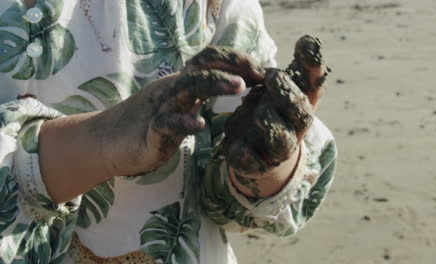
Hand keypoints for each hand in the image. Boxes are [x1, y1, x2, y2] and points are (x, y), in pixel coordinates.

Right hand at [88, 46, 264, 176]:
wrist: (107, 141)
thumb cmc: (148, 124)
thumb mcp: (179, 105)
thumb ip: (200, 95)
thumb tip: (231, 86)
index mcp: (182, 84)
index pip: (210, 61)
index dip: (237, 61)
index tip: (264, 72)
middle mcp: (173, 90)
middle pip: (203, 68)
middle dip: (233, 67)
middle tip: (260, 75)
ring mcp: (161, 108)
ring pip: (188, 88)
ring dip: (215, 84)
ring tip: (239, 87)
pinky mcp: (150, 131)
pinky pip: (166, 123)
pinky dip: (184, 121)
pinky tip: (200, 124)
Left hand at [223, 35, 329, 176]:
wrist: (256, 149)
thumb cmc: (272, 109)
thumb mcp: (280, 87)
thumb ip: (294, 69)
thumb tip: (309, 40)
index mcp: (302, 105)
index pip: (316, 88)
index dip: (314, 68)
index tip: (303, 45)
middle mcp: (295, 129)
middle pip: (302, 117)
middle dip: (289, 96)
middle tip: (273, 76)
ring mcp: (277, 150)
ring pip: (282, 142)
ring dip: (272, 125)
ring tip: (259, 113)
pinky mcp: (257, 164)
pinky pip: (255, 164)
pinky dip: (248, 156)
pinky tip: (240, 147)